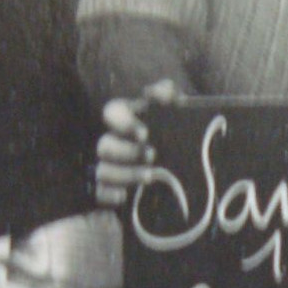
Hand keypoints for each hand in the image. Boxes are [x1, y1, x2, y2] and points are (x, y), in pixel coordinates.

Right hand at [95, 79, 178, 206]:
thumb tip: (163, 89)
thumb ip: (168, 97)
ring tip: (150, 177)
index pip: (112, 113)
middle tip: (152, 155)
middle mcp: (114, 144)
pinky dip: (109, 195)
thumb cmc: (177, 141)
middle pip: (105, 145)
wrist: (188, 181)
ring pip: (103, 171)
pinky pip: (98, 193)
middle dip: (126, 152)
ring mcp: (109, 169)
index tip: (145, 134)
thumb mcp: (178, 117)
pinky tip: (124, 197)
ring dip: (125, 174)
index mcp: (127, 122)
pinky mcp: (108, 192)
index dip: (124, 123)